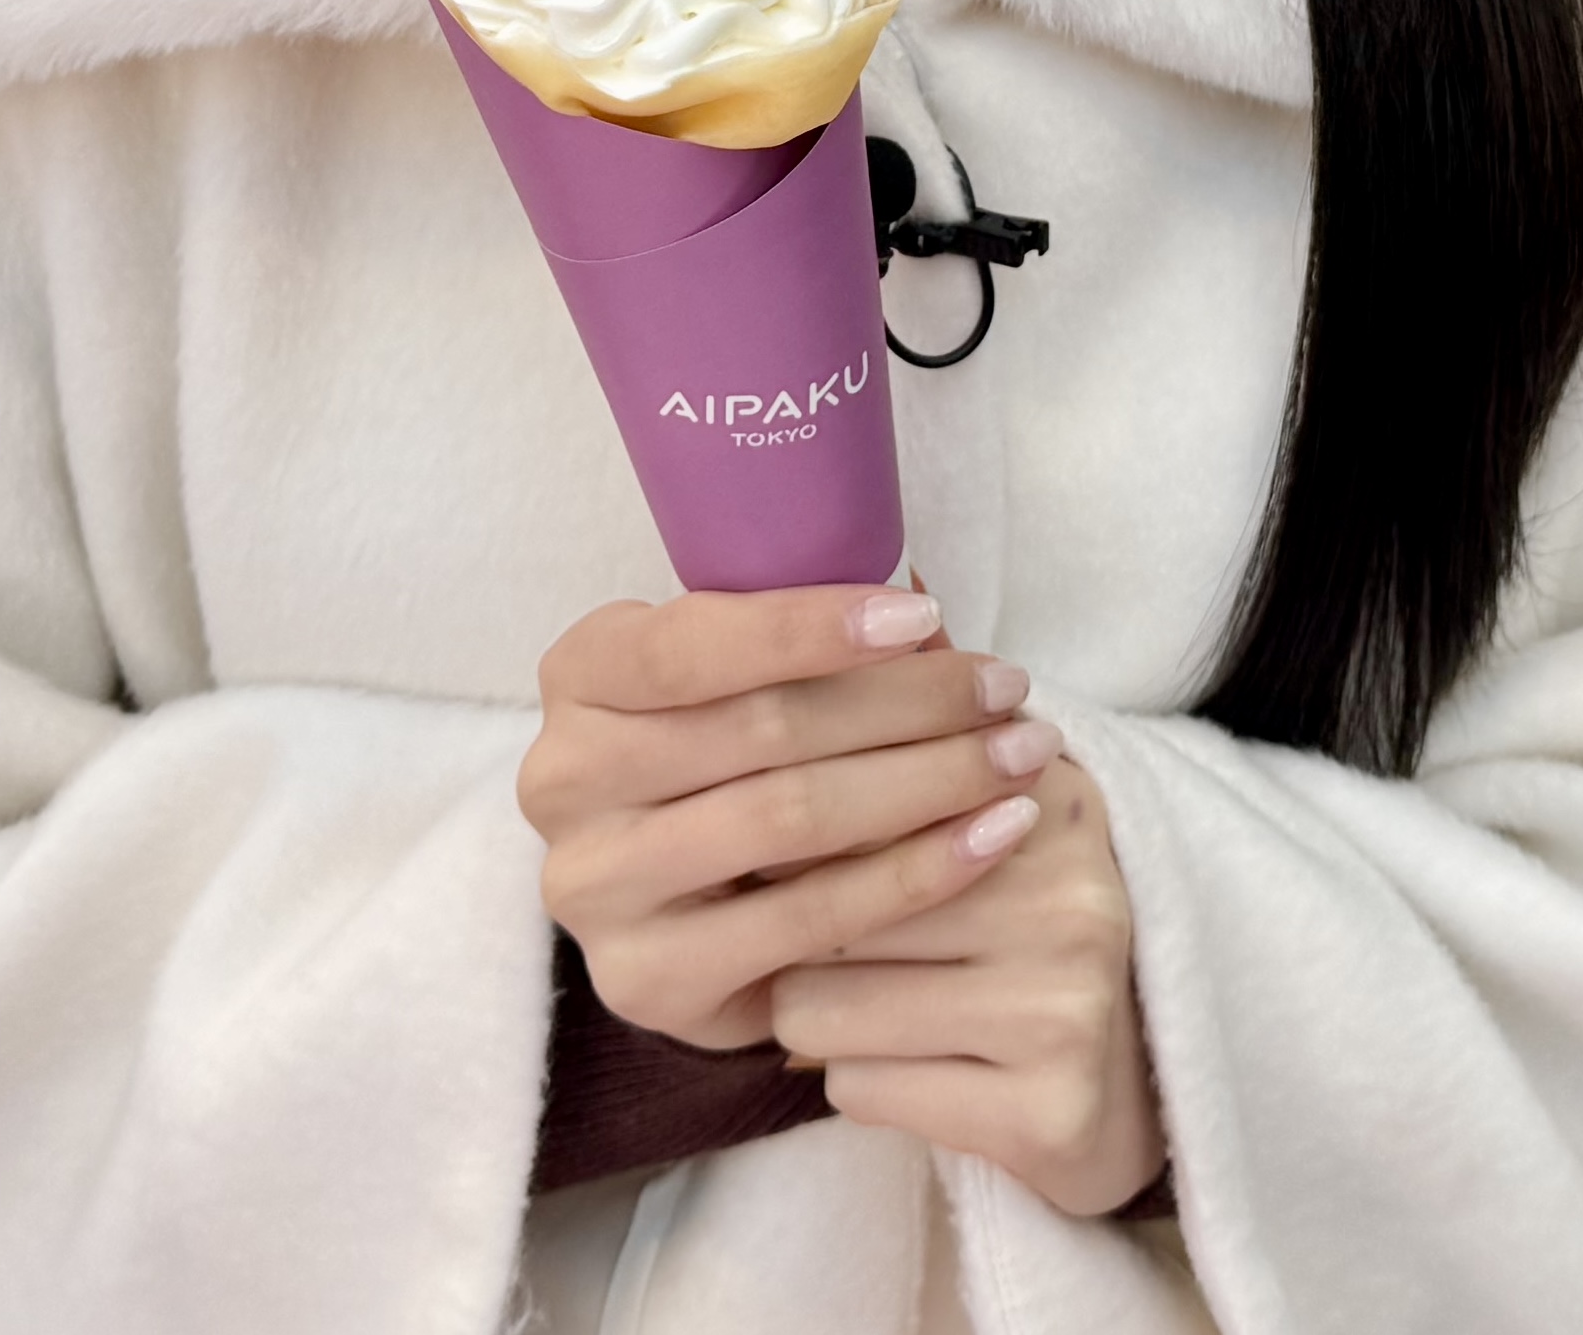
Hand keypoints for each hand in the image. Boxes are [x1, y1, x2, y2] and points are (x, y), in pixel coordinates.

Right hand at [521, 583, 1060, 1053]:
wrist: (681, 909)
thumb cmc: (728, 756)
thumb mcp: (736, 680)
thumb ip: (802, 644)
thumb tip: (919, 604)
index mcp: (578, 677)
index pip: (691, 643)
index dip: (809, 626)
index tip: (926, 614)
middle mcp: (564, 780)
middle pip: (761, 729)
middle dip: (907, 703)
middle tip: (1010, 689)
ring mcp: (596, 889)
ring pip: (791, 819)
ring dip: (927, 782)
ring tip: (1018, 755)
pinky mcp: (649, 979)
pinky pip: (808, 918)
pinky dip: (916, 873)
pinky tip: (991, 839)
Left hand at [772, 752, 1166, 1219]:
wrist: (1132, 1086)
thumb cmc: (1023, 933)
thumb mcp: (992, 816)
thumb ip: (915, 748)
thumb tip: (814, 706)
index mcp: (1055, 797)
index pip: (859, 791)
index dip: (797, 831)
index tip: (777, 847)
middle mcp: (1070, 894)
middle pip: (822, 902)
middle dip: (799, 933)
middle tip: (831, 944)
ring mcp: (1065, 1007)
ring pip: (818, 1005)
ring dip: (820, 1016)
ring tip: (873, 1007)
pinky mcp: (1046, 1112)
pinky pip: (857, 1089)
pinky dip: (859, 1083)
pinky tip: (916, 1071)